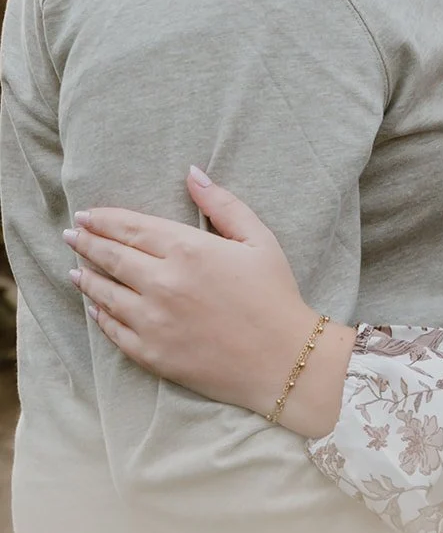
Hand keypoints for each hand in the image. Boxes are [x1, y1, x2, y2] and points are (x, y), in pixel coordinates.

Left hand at [65, 168, 325, 416]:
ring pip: (104, 292)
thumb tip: (192, 173)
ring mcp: (152, 320)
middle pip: (111, 256)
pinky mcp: (150, 353)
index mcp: (188, 249)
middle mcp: (162, 282)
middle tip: (71, 234)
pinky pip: (113, 329)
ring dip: (85, 276)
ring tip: (74, 267)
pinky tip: (93, 306)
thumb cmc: (274, 294)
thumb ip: (223, 204)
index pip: (132, 227)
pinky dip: (98, 314)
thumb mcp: (258, 239)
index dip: (104, 219)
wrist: (282, 359)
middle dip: (86, 242)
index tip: (86, 213)